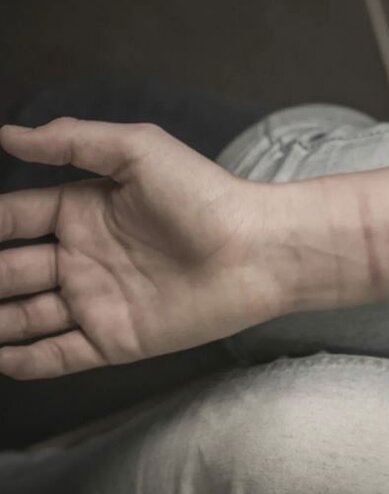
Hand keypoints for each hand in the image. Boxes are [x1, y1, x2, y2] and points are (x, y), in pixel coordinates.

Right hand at [0, 117, 283, 378]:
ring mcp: (96, 300)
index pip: (11, 218)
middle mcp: (81, 257)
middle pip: (7, 270)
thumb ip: (73, 140)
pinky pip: (57, 355)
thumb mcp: (138, 150)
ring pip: (22, 316)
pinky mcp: (115, 339)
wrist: (258, 250)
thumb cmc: (204, 194)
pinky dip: (23, 361)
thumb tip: (8, 133)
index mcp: (82, 209)